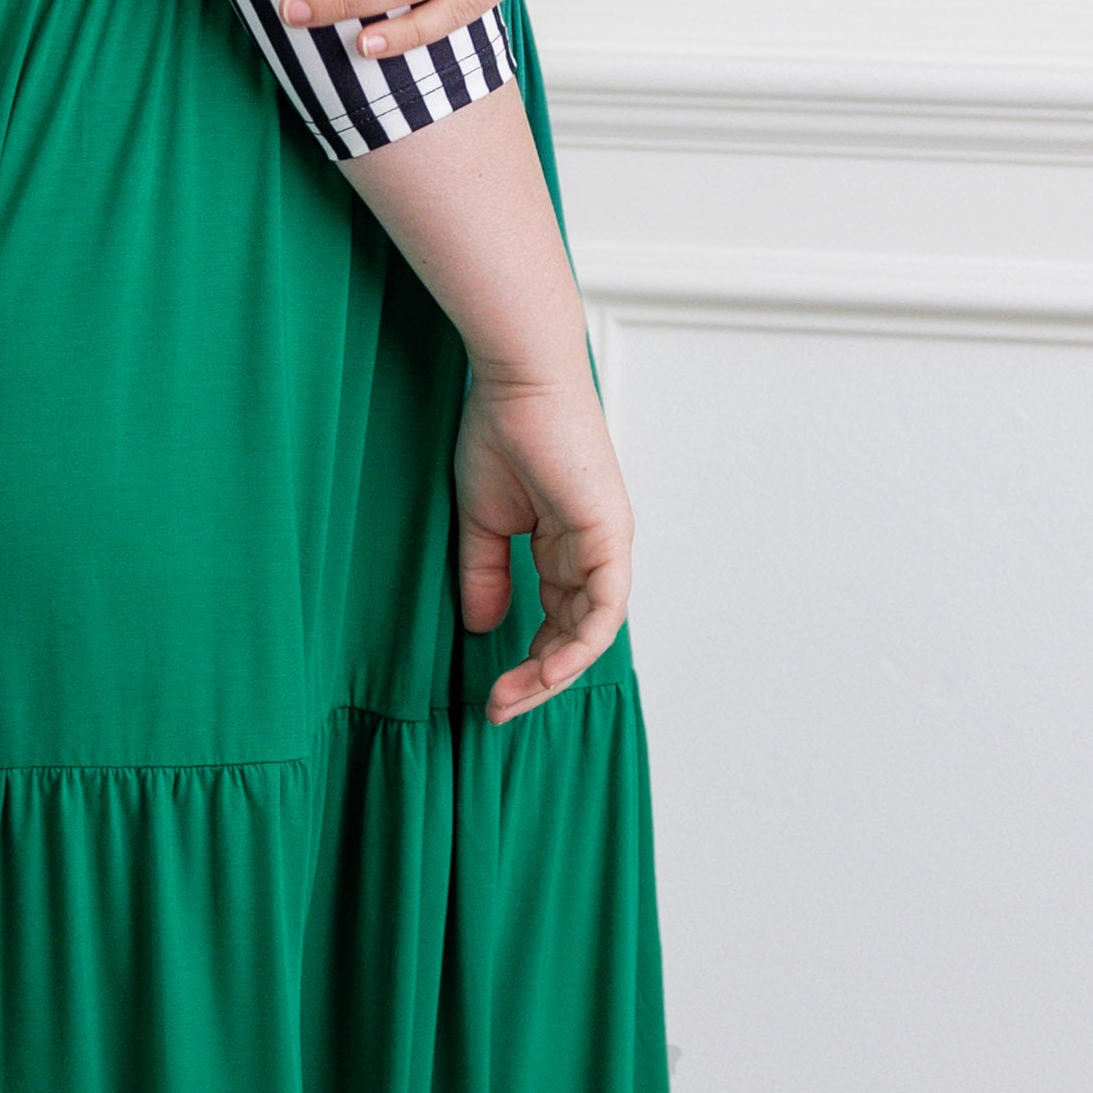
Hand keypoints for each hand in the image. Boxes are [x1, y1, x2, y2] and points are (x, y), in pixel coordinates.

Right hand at [456, 362, 630, 720]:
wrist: (516, 382)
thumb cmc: (501, 432)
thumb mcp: (484, 521)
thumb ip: (486, 574)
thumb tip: (483, 625)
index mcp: (568, 546)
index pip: (557, 621)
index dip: (528, 663)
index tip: (491, 695)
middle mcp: (594, 551)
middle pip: (575, 636)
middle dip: (537, 680)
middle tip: (498, 711)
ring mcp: (606, 545)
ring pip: (591, 632)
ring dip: (551, 673)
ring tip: (510, 700)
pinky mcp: (609, 536)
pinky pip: (603, 607)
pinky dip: (578, 644)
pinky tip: (545, 670)